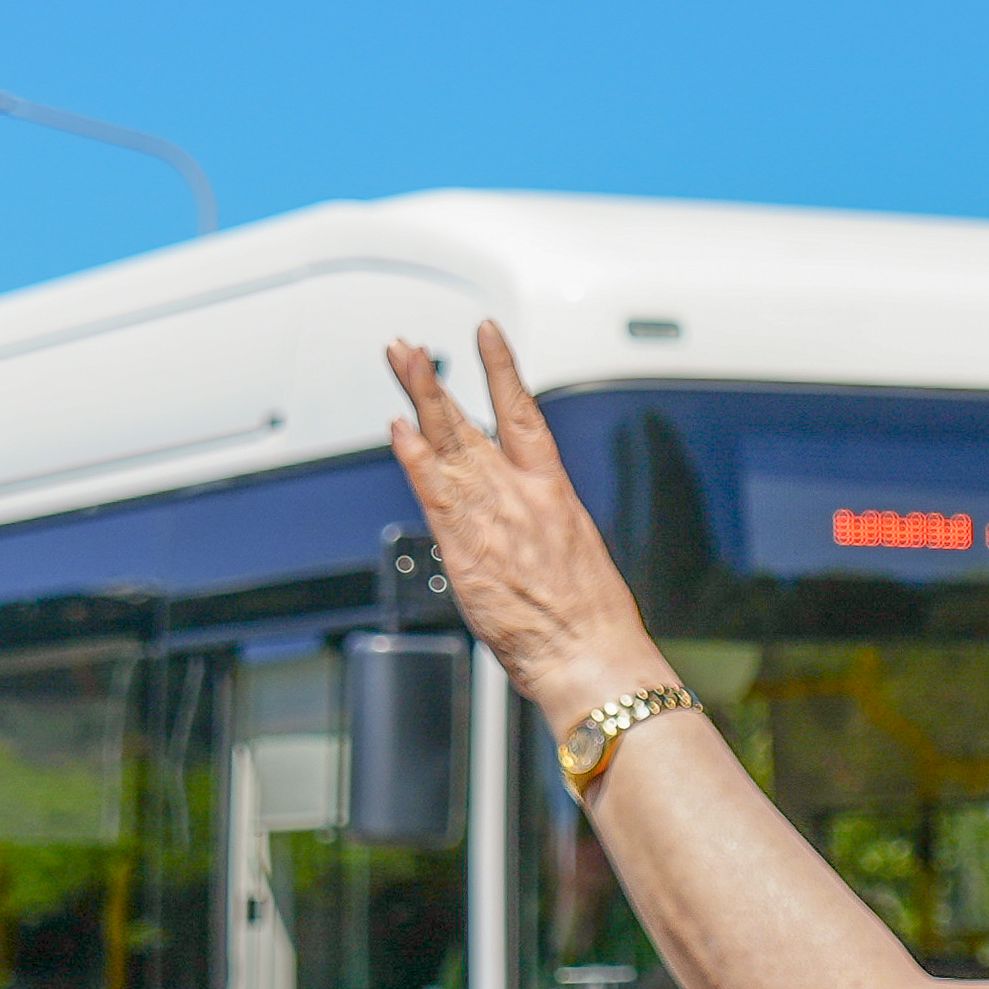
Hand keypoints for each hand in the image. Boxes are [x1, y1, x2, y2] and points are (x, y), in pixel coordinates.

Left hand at [383, 323, 667, 723]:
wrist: (589, 654)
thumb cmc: (590, 623)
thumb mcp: (576, 559)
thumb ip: (540, 533)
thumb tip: (525, 535)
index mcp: (553, 493)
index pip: (523, 415)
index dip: (503, 370)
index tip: (488, 335)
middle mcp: (520, 494)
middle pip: (470, 421)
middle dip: (435, 382)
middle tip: (407, 348)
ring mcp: (493, 517)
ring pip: (448, 444)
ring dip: (419, 398)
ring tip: (399, 360)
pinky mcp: (466, 547)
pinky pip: (433, 491)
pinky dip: (414, 455)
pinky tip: (398, 427)